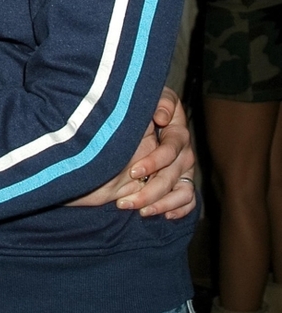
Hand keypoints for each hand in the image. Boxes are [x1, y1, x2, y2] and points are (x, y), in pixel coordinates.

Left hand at [123, 87, 195, 218]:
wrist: (140, 112)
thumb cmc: (144, 104)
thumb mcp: (153, 97)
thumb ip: (160, 102)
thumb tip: (162, 117)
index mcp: (177, 132)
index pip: (171, 150)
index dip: (153, 162)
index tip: (132, 171)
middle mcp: (184, 152)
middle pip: (172, 177)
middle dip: (150, 192)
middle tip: (125, 202)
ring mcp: (185, 169)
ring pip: (182, 192)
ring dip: (161, 205)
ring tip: (139, 211)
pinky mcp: (183, 181)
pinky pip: (189, 200)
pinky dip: (179, 210)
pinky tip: (164, 215)